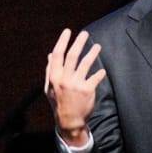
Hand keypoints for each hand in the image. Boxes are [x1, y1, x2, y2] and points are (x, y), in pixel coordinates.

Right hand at [44, 28, 104, 144]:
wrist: (69, 120)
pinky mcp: (88, 90)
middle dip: (79, 42)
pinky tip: (102, 71)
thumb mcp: (49, 88)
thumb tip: (50, 55)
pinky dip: (99, 74)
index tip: (67, 31)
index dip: (62, 41)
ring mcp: (76, 84)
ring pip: (85, 63)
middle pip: (72, 56)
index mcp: (55, 77)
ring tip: (98, 46)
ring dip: (92, 53)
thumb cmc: (59, 102)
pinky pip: (95, 77)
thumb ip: (50, 71)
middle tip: (85, 33)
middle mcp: (65, 79)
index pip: (58, 55)